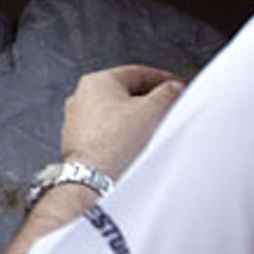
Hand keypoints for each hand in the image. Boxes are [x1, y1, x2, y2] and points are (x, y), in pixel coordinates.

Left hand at [60, 65, 186, 179]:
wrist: (96, 180)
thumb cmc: (116, 145)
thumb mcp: (154, 110)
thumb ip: (168, 92)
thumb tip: (173, 88)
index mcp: (97, 81)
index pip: (138, 72)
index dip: (163, 79)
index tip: (177, 87)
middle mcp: (81, 97)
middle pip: (126, 92)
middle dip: (150, 100)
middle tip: (169, 108)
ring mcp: (77, 121)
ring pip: (115, 113)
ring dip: (136, 119)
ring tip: (153, 130)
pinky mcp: (78, 142)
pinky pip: (107, 132)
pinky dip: (122, 135)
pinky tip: (135, 145)